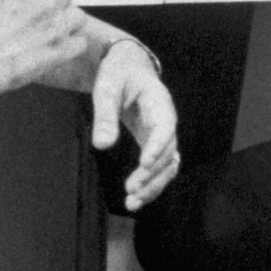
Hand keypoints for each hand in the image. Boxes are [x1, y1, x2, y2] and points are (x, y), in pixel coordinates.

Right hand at [0, 0, 91, 94]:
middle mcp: (45, 0)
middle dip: (56, 7)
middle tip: (41, 21)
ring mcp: (57, 25)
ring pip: (78, 16)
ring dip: (68, 24)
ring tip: (51, 35)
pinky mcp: (62, 49)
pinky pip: (81, 42)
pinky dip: (72, 47)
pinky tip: (57, 51)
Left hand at [92, 40, 179, 210]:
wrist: (129, 67)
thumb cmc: (118, 74)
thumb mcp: (106, 88)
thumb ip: (105, 115)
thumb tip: (102, 146)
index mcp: (160, 104)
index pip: (164, 129)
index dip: (156, 147)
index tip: (144, 164)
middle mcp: (167, 122)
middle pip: (168, 153)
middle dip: (151, 174)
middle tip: (130, 190)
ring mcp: (163, 135)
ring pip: (167, 165)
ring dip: (153, 185)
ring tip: (132, 203)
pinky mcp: (154, 143)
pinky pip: (159, 166)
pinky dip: (151, 182)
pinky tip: (136, 197)